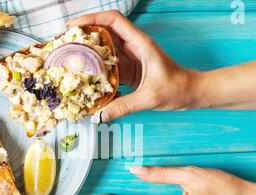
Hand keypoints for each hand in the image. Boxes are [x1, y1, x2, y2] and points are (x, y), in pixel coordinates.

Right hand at [67, 10, 201, 121]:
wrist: (191, 92)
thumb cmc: (178, 88)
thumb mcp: (150, 98)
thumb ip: (124, 106)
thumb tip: (100, 115)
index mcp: (140, 43)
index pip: (113, 20)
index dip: (92, 18)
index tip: (73, 27)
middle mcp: (133, 46)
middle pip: (104, 31)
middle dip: (83, 35)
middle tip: (64, 44)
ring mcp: (130, 57)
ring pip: (104, 48)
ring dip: (87, 52)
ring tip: (68, 59)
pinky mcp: (128, 69)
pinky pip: (107, 65)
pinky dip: (95, 68)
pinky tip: (84, 77)